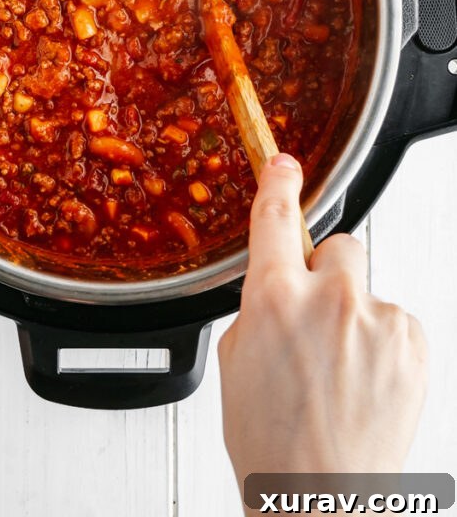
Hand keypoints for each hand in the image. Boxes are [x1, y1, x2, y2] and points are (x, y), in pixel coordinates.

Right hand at [219, 153, 426, 482]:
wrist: (322, 500)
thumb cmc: (274, 443)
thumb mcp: (236, 361)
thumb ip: (259, 308)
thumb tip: (278, 287)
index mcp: (275, 298)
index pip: (278, 217)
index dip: (280, 182)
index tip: (285, 165)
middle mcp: (330, 299)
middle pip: (338, 245)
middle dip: (328, 271)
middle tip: (318, 318)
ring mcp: (376, 321)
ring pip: (367, 290)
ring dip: (355, 316)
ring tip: (342, 372)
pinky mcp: (412, 344)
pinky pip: (393, 322)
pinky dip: (381, 344)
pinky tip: (364, 383)